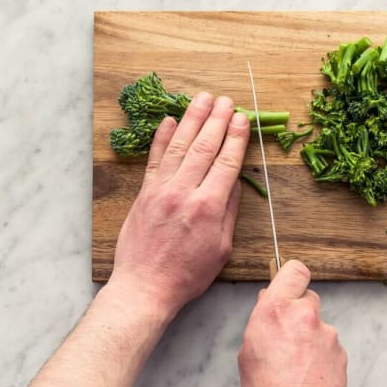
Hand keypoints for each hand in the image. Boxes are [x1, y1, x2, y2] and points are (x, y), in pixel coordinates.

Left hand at [110, 93, 249, 315]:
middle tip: (225, 100)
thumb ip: (229, 212)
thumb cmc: (187, 275)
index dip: (235, 138)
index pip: (226, 163)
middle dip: (216, 120)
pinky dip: (162, 138)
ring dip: (192, 119)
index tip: (242, 119)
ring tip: (202, 99)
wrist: (144, 287)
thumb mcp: (221, 249)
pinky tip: (170, 121)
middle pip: (204, 147)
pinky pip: (154, 159)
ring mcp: (161, 190)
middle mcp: (184, 192)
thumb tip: (234, 183)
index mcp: (208, 207)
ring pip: (179, 146)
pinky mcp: (144, 193)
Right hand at [238, 260, 361, 386]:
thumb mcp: (248, 351)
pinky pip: (327, 341)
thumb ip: (261, 321)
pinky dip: (319, 351)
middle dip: (298, 309)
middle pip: (307, 296)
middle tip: (287, 331)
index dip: (291, 275)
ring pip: (317, 321)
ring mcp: (326, 331)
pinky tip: (307, 369)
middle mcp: (304, 314)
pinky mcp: (339, 348)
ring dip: (309, 333)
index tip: (287, 283)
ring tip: (295, 359)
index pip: (294, 270)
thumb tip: (268, 306)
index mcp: (276, 309)